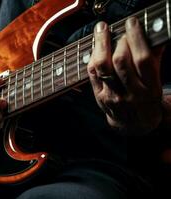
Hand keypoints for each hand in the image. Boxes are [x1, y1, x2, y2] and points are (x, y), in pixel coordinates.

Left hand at [87, 18, 162, 133]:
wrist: (132, 125)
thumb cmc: (146, 100)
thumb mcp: (156, 82)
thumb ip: (154, 59)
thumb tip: (154, 35)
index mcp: (150, 89)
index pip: (142, 60)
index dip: (136, 39)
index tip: (132, 23)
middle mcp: (130, 94)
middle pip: (120, 62)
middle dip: (119, 41)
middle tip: (120, 30)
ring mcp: (112, 97)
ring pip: (102, 67)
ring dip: (100, 44)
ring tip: (102, 30)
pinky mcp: (98, 97)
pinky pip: (91, 73)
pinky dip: (92, 56)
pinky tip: (95, 46)